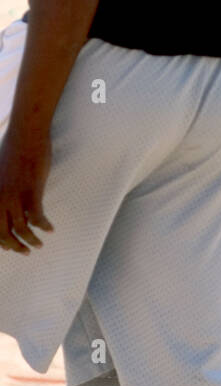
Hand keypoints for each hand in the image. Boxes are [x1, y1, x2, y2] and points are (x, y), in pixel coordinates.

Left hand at [0, 131, 52, 253]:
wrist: (26, 134)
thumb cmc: (13, 149)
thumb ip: (0, 190)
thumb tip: (6, 203)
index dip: (1, 241)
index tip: (9, 247)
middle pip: (3, 234)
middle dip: (14, 246)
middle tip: (24, 251)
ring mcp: (15, 196)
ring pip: (21, 229)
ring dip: (31, 241)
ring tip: (39, 244)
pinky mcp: (32, 191)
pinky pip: (37, 218)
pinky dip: (43, 226)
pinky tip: (50, 229)